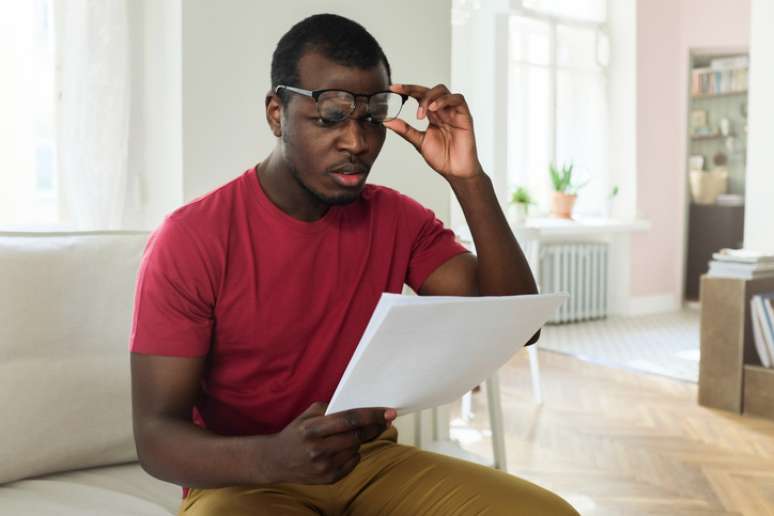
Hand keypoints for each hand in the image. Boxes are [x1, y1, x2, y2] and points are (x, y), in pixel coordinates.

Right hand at [259, 402, 396, 484]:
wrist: (275, 461)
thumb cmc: (295, 433)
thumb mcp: (307, 415)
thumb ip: (331, 409)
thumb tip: (358, 407)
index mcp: (312, 429)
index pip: (349, 420)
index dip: (372, 415)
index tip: (388, 412)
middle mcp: (318, 449)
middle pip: (357, 436)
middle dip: (375, 427)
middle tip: (385, 420)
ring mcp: (324, 466)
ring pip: (356, 448)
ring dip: (361, 440)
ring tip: (354, 434)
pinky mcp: (328, 479)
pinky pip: (353, 462)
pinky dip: (353, 452)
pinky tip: (344, 448)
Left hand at [383, 83, 481, 179]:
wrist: (456, 171)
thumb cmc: (442, 158)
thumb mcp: (419, 142)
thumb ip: (405, 130)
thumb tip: (386, 121)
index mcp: (432, 115)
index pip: (419, 96)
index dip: (406, 90)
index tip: (392, 88)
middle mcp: (443, 110)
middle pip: (429, 89)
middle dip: (413, 89)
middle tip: (400, 92)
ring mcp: (454, 112)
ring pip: (442, 91)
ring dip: (428, 97)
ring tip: (420, 113)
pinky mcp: (465, 115)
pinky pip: (457, 99)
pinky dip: (443, 100)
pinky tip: (433, 108)